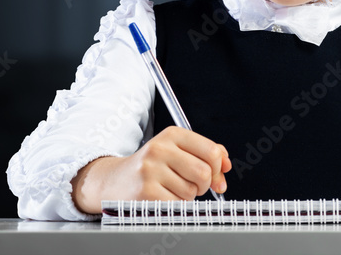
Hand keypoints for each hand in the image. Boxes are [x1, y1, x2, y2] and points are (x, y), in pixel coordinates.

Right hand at [71, 126, 230, 213]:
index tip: (217, 174)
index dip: (219, 167)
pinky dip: (176, 205)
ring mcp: (151, 170)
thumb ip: (205, 152)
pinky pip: (178, 204)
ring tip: (172, 188)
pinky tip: (164, 197)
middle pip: (204, 172)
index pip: (211, 151)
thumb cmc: (151, 166)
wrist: (114, 180)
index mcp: (172, 134)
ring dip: (188, 195)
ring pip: (191, 191)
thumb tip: (227, 165)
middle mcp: (160, 149)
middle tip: (195, 185)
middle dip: (205, 184)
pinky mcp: (145, 192)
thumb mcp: (176, 150)